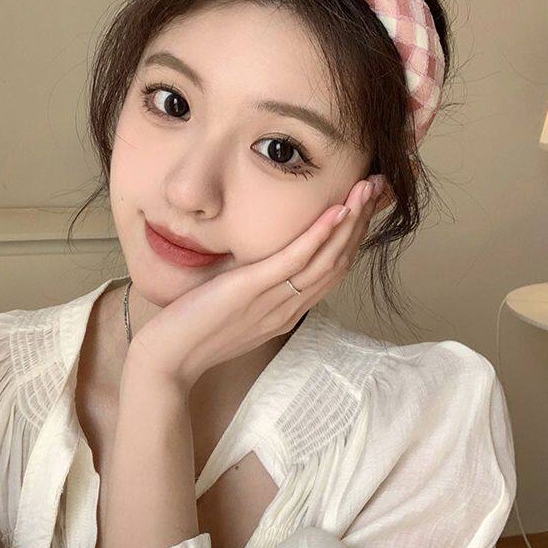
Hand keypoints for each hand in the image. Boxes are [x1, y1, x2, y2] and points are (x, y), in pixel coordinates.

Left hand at [126, 175, 390, 392]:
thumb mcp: (238, 306)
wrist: (167, 359)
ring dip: (349, 222)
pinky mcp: (252, 291)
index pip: (333, 270)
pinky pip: (293, 262)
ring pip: (325, 259)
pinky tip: (334, 212)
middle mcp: (290, 307)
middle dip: (361, 222)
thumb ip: (259, 286)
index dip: (354, 236)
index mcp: (289, 310)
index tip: (367, 204)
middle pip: (338, 261)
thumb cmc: (197, 329)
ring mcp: (274, 301)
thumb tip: (267, 261)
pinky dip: (317, 236)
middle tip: (379, 187)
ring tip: (366, 189)